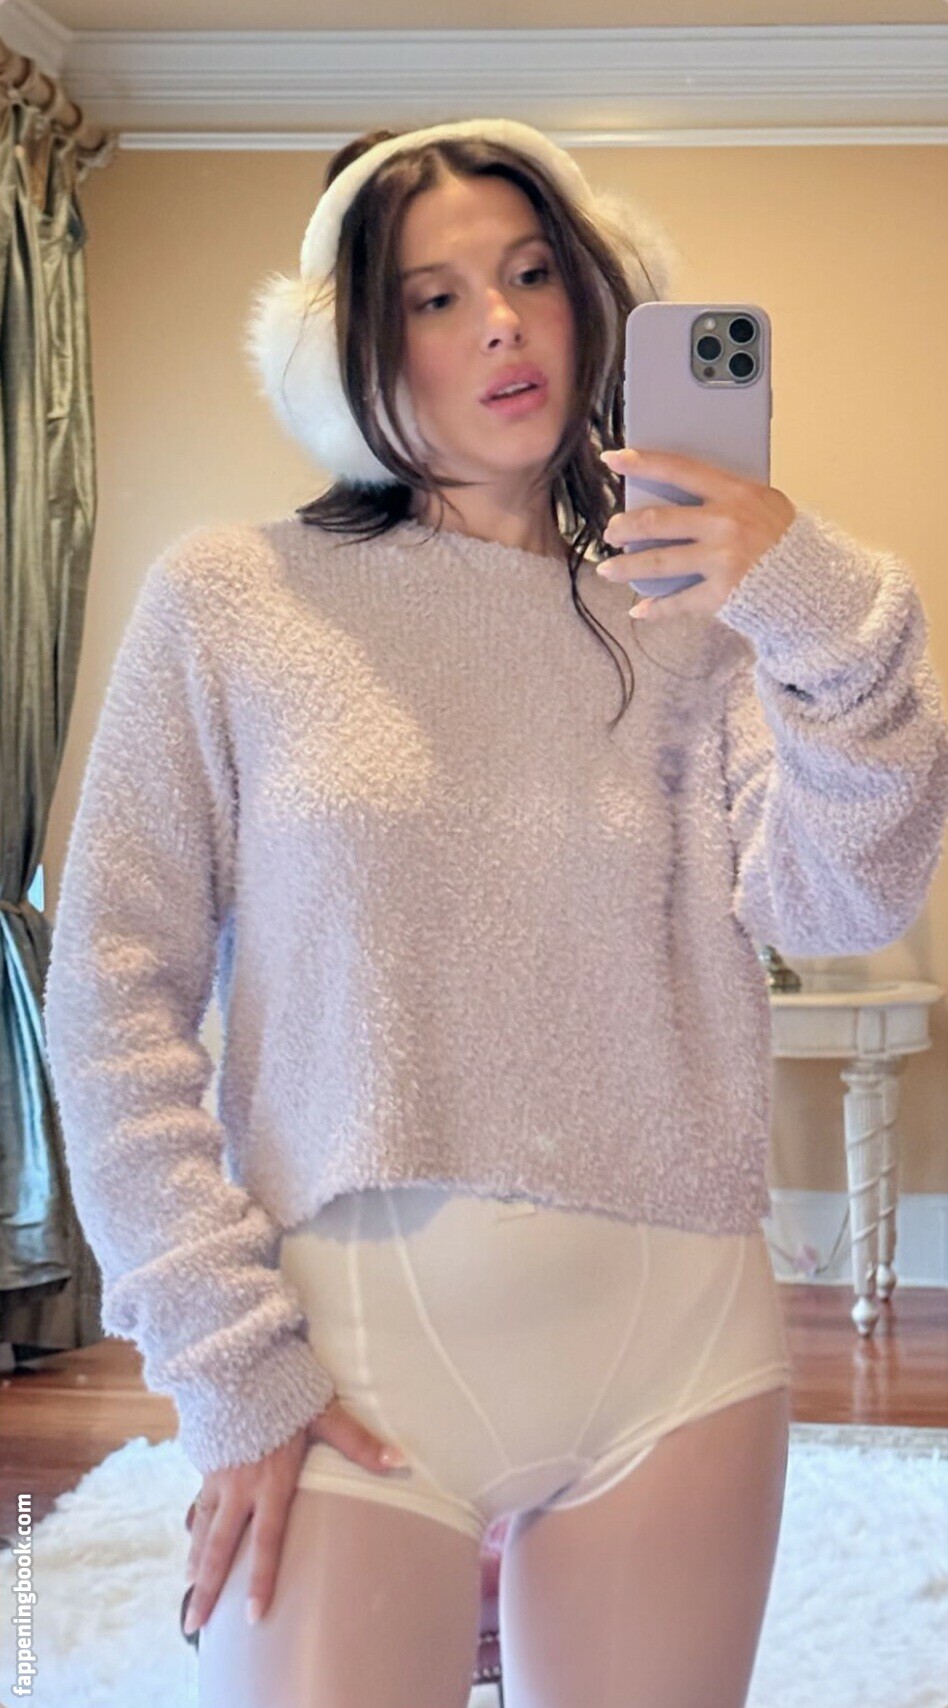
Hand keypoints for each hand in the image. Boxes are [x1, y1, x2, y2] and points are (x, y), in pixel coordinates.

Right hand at [182, 1398, 406, 1636]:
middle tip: (195, 1624)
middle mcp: (239, 1485)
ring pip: (203, 1527)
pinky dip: (193, 1525)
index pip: (265, 1542)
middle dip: (207, 1588)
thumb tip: (399, 1461)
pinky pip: (198, 1501)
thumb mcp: (324, 1413)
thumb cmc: (284, 1385)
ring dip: (196, 1560)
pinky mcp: (206, 1458)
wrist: (235, 1357)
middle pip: (220, 1547)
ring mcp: (218, 1473)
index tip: (254, 1616)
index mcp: (270, 1481)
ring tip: (189, 1589)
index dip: (259, 1580)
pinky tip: (191, 1537)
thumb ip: (357, 1441)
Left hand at [596, 447, 796, 621]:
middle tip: (611, 531)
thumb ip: (727, 497)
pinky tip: (639, 610)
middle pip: (659, 521)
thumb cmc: (787, 538)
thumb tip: (680, 490)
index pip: (679, 469)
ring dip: (626, 567)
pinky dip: (657, 609)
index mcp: (735, 493)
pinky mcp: (723, 593)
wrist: (817, 580)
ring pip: (659, 563)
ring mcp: (722, 560)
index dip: (643, 462)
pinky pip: (680, 602)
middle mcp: (725, 524)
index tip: (614, 459)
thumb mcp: (763, 503)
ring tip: (607, 570)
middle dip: (625, 527)